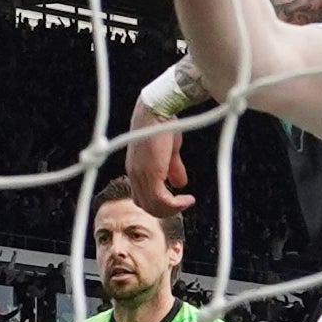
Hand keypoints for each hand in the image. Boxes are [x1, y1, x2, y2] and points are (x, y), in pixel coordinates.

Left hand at [126, 97, 193, 214]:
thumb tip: (180, 184)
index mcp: (136, 170)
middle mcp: (135, 175)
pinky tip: (187, 199)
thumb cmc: (162, 125)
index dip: (158, 204)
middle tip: (183, 205)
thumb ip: (173, 169)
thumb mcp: (169, 151)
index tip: (176, 201)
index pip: (142, 198)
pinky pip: (161, 199)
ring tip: (187, 202)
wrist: (157, 110)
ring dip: (172, 209)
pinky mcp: (151, 173)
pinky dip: (175, 204)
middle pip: (146, 206)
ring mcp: (141, 175)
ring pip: (154, 206)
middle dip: (166, 211)